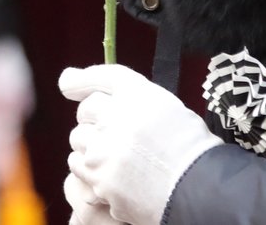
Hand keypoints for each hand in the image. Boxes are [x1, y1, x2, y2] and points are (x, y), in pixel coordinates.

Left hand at [60, 63, 220, 224]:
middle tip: (115, 136)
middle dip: (95, 121)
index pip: (102, 77)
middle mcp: (118, 115)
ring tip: (116, 158)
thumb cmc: (188, 148)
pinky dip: (89, 169)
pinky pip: (78, 165)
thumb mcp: (165, 105)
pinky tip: (111, 174)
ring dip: (91, 146)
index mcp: (139, 93)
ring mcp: (105, 147)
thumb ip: (125, 92)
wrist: (200, 188)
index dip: (84, 81)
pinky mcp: (99, 176)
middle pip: (87, 110)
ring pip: (79, 139)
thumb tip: (64, 81)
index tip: (69, 85)